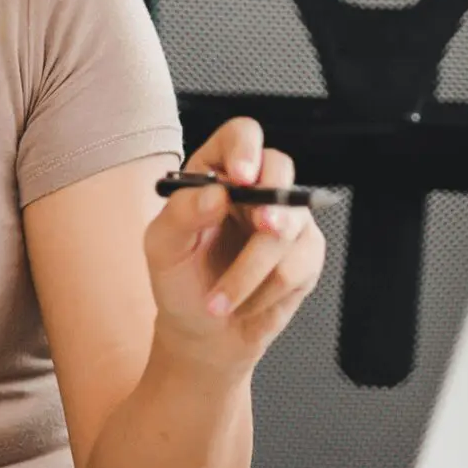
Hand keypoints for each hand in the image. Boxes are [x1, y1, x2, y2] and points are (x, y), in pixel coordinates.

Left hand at [144, 117, 325, 375]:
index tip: (241, 178)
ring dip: (253, 271)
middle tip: (262, 227)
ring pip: (290, 226)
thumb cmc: (179, 281)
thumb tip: (216, 194)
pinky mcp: (305, 253)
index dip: (245, 149)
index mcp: (214, 174)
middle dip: (271, 201)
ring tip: (220, 299)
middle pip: (280, 167)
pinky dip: (267, 290)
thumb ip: (181, 215)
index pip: (239, 137)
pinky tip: (246, 301)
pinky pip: (300, 264)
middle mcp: (253, 189)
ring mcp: (285, 219)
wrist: (202, 331)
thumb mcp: (162, 248)